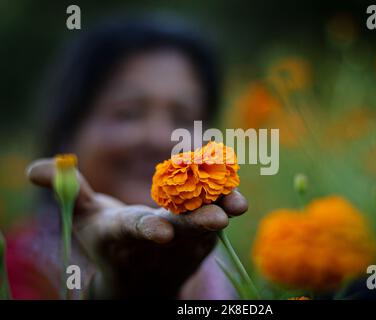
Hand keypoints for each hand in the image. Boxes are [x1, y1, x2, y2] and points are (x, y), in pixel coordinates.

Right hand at [26, 158, 247, 297]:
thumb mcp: (87, 219)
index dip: (147, 228)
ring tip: (237, 203)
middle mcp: (160, 241)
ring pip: (206, 222)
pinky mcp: (205, 236)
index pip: (136, 230)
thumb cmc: (109, 242)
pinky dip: (227, 202)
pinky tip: (236, 189)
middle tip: (217, 218)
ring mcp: (186, 240)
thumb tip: (34, 169)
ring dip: (222, 210)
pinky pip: (218, 214)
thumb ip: (69, 191)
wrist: (141, 277)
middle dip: (196, 223)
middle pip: (180, 230)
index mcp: (126, 236)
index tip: (161, 231)